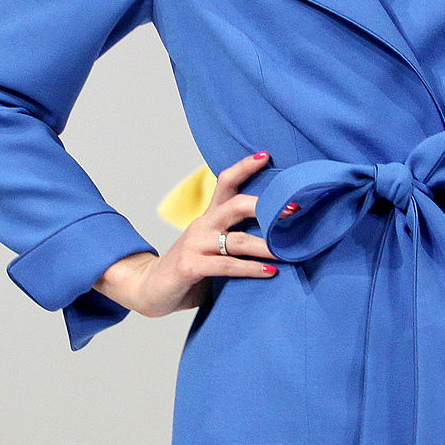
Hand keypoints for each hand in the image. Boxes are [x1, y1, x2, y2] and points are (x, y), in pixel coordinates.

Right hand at [97, 152, 277, 317]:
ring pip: (237, 239)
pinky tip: (269, 271)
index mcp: (209, 217)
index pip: (226, 182)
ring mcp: (195, 244)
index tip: (266, 155)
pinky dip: (250, 268)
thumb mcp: (213, 249)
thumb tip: (280, 238)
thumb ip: (236, 241)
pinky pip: (227, 265)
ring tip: (288, 251)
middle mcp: (202, 225)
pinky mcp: (190, 266)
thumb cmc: (190, 269)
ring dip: (266, 245)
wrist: (150, 290)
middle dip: (267, 206)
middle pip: (236, 203)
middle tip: (294, 209)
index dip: (244, 166)